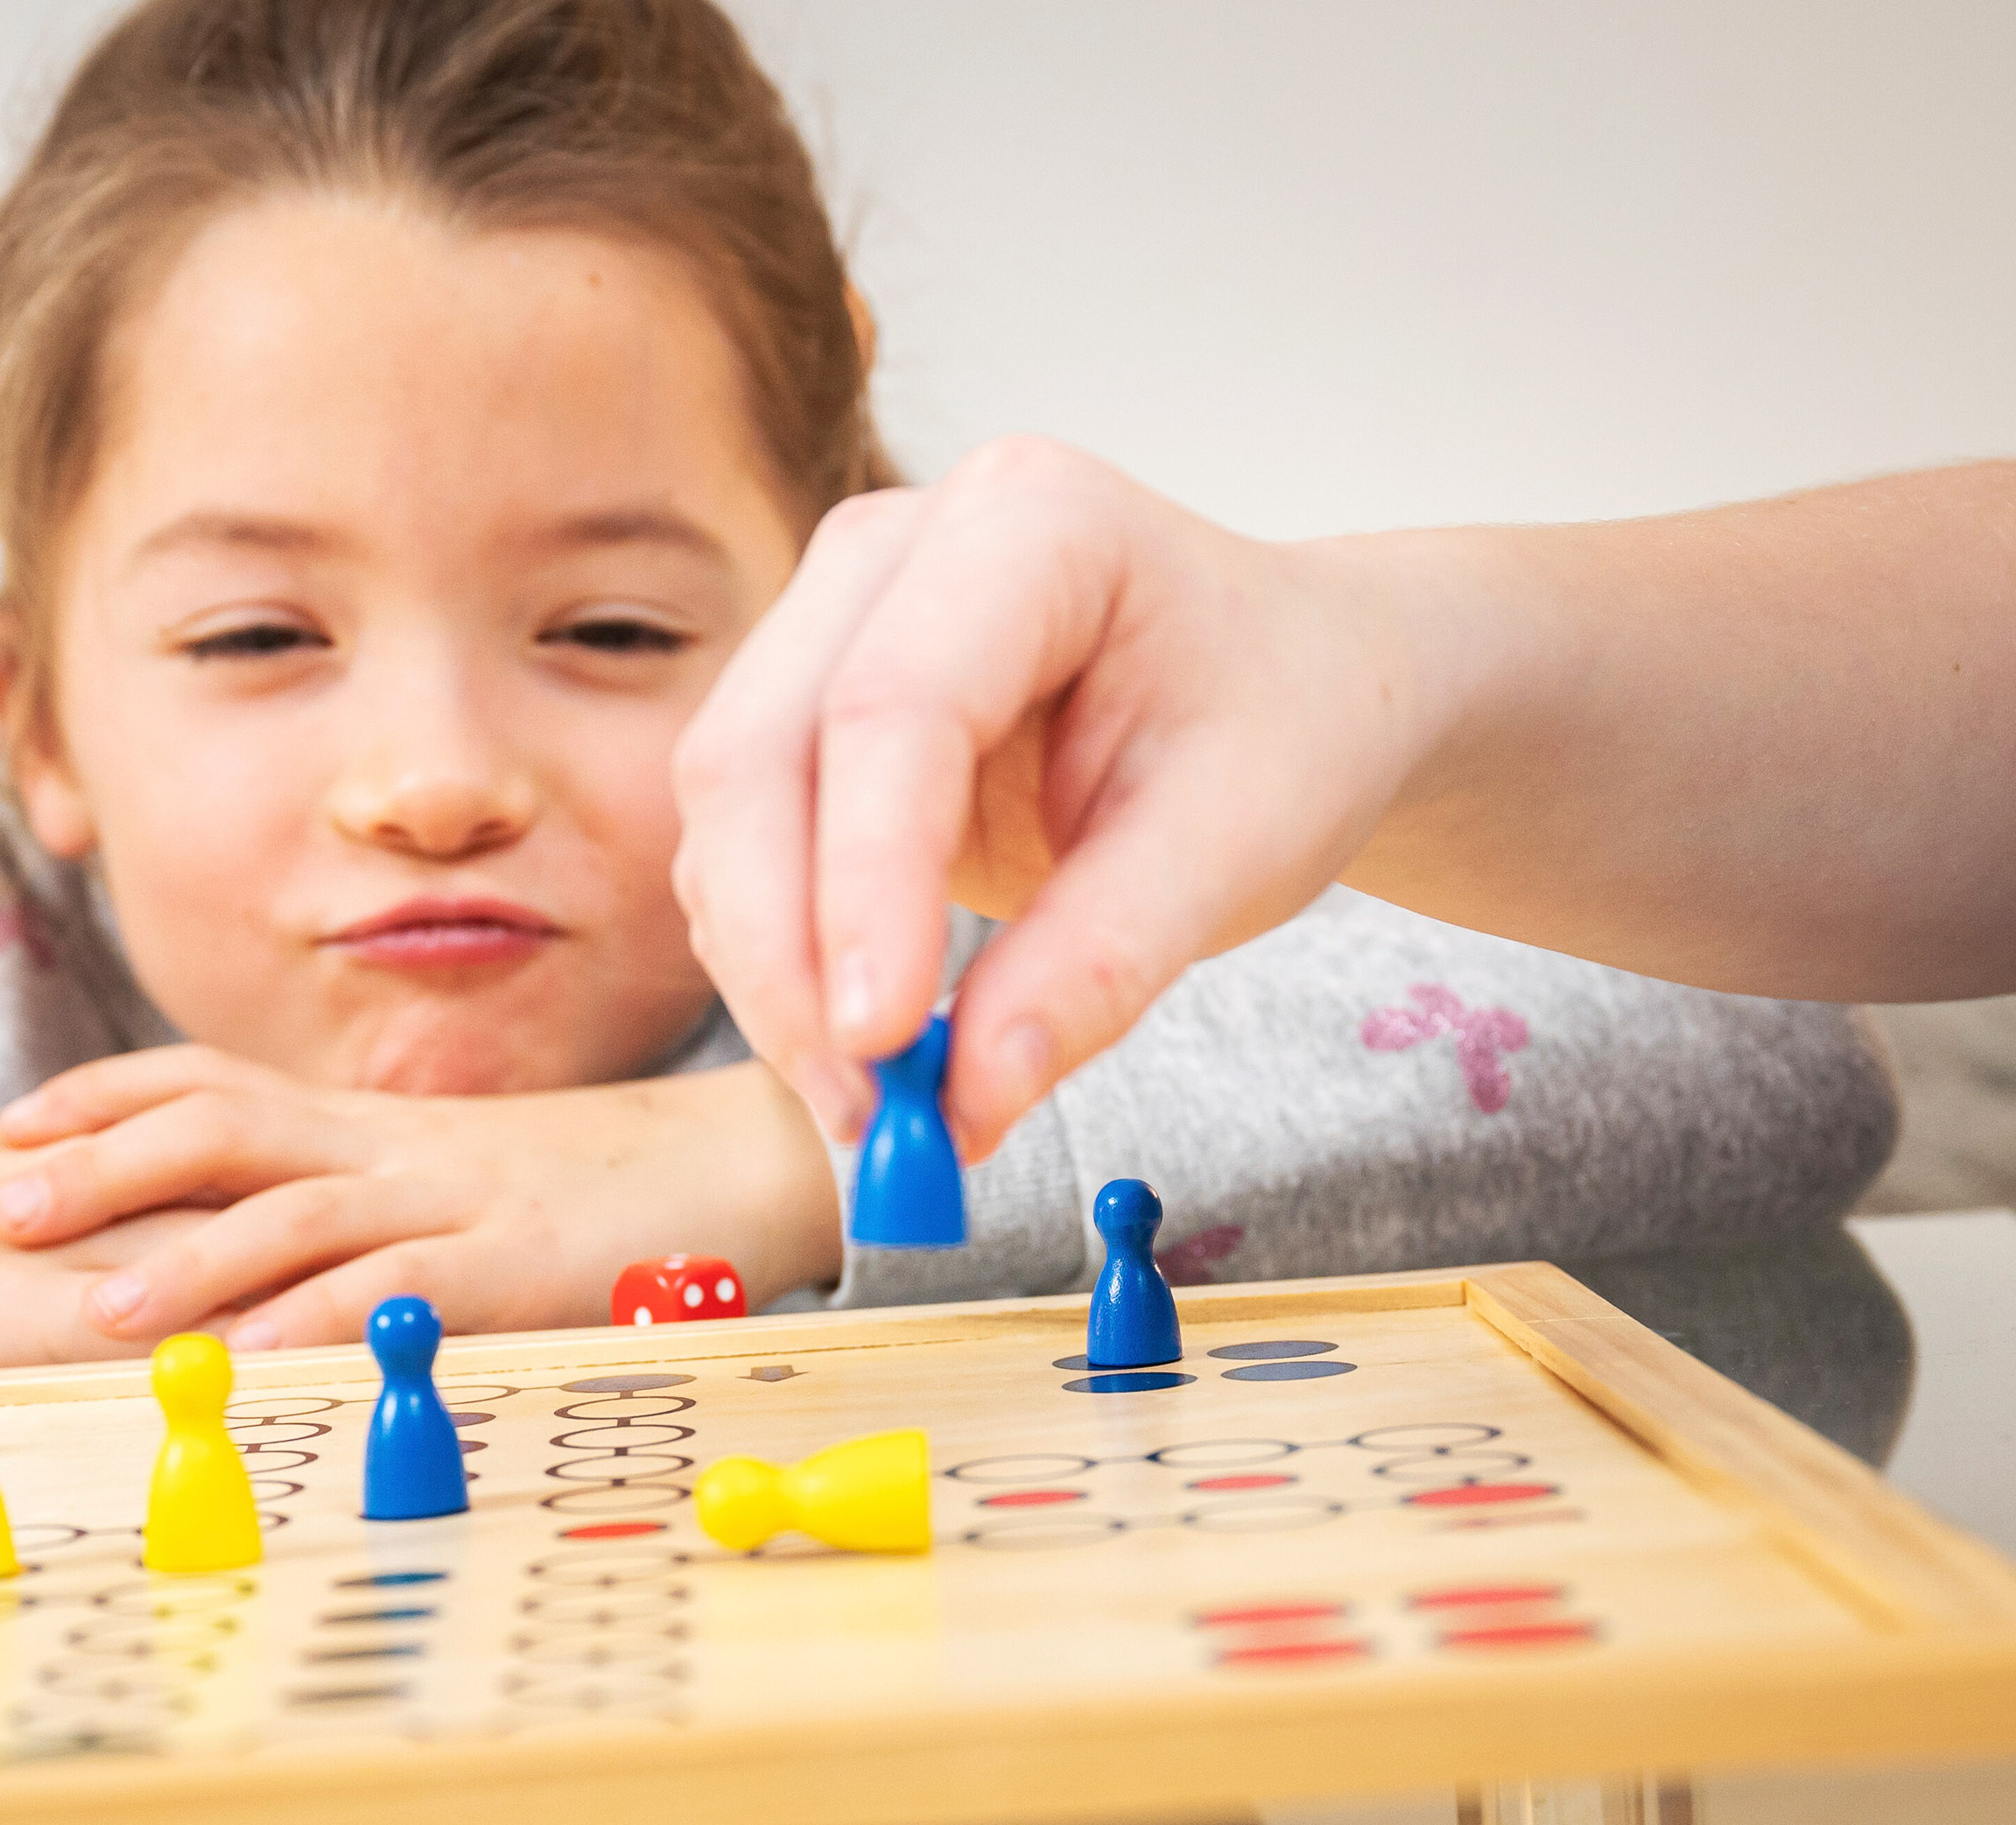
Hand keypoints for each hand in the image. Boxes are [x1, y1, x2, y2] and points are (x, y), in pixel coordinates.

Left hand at [0, 1046, 840, 1350]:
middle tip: (6, 1208)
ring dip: (190, 1256)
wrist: (742, 1162)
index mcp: (373, 1122)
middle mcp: (393, 1145)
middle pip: (223, 1127)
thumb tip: (245, 1240)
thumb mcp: (454, 1175)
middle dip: (105, 1164)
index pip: (215, 1081)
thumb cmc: (594, 1185)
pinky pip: (400, 1287)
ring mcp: (452, 1200)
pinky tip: (253, 1358)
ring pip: (296, 1209)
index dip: (107, 1095)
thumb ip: (358, 1195)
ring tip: (98, 1305)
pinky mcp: (514, 1264)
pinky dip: (319, 1321)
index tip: (14, 1125)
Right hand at [670, 438, 1454, 1157]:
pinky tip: (860, 1048)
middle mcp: (894, 550)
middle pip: (759, 753)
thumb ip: (1098, 966)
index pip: (895, 707)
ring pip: (725, 811)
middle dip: (786, 949)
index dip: (867, 883)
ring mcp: (829, 624)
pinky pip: (740, 850)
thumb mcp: (1236, 847)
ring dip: (772, 973)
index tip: (881, 1042)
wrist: (1291, 686)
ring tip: (877, 1107)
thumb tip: (971, 1101)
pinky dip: (779, 962)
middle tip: (861, 1112)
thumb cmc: (1281, 726)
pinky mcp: (801, 714)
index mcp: (1030, 521)